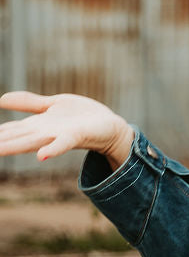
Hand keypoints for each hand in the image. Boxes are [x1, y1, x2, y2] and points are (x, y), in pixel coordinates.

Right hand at [0, 91, 132, 167]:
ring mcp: (58, 136)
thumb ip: (28, 103)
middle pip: (13, 139)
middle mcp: (43, 134)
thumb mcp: (51, 105)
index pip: (7, 131)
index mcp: (36, 127)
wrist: (110, 127)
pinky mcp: (75, 136)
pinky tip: (41, 156)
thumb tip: (1, 100)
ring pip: (31, 142)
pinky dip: (52, 150)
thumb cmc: (81, 117)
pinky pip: (62, 144)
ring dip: (13, 147)